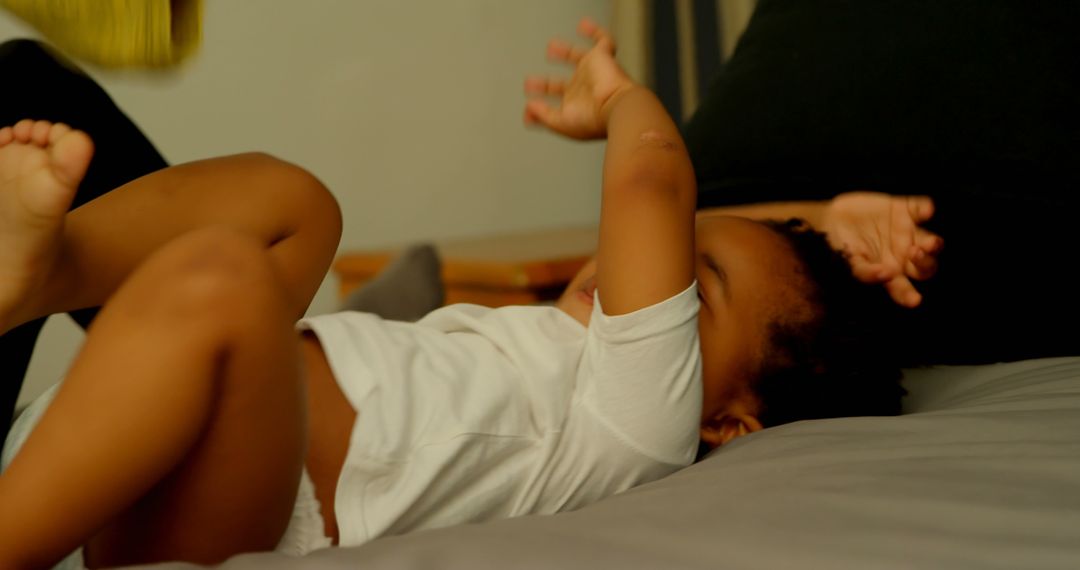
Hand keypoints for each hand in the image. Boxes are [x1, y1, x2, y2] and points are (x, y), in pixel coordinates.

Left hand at [523, 18, 635, 139]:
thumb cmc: (593, 119)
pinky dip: (595, 31)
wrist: (617, 107)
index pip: (553, 106)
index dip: (539, 108)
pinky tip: (583, 25)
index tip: (527, 110)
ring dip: (564, 52)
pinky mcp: (602, 57)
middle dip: (544, 85)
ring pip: (578, 58)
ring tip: (551, 48)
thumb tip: (528, 109)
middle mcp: (583, 89)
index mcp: (574, 106)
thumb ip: (542, 115)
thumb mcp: (560, 122)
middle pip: (561, 85)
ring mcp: (592, 72)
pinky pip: (602, 40)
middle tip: (529, 83)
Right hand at [820, 192, 943, 307]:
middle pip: (926, 266)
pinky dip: (925, 208)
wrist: (831, 216)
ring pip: (931, 241)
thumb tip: (885, 275)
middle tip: (913, 254)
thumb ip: (865, 271)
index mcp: (891, 271)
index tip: (914, 300)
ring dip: (933, 244)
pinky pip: (921, 208)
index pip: (905, 288)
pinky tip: (925, 210)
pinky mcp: (905, 210)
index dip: (910, 295)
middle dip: (925, 263)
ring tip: (929, 242)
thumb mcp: (848, 260)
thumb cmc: (839, 244)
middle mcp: (904, 254)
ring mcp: (907, 232)